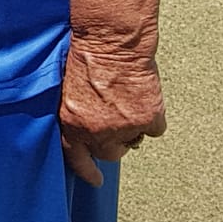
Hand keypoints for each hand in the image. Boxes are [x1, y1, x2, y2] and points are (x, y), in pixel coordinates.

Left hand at [59, 34, 166, 186]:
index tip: (95, 180)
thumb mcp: (67, 90)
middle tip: (115, 120)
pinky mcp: (149, 120)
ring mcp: (125, 127)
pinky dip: (153, 117)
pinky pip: (155, 129)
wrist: (111, 42)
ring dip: (132, 128)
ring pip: (134, 141)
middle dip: (114, 141)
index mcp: (72, 124)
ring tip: (126, 100)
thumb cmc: (86, 57)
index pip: (77, 159)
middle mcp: (98, 131)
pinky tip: (143, 96)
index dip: (87, 172)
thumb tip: (88, 131)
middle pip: (111, 153)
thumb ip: (76, 114)